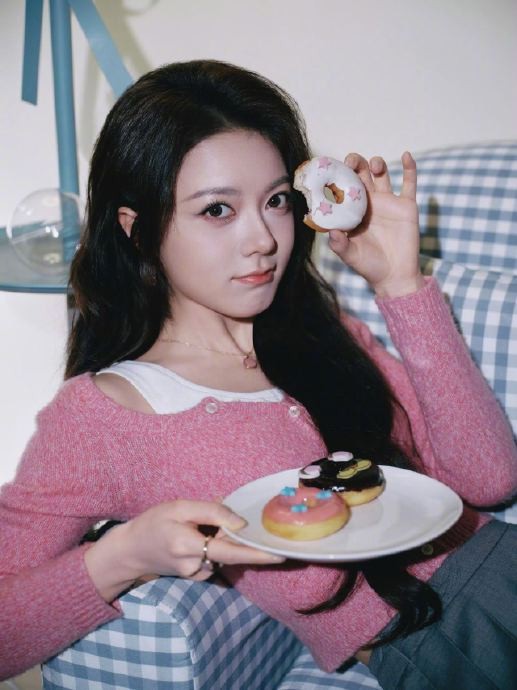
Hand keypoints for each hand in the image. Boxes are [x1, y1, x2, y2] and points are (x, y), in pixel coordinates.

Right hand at [85, 499, 283, 601]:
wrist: (131, 550)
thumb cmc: (154, 523)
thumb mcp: (179, 507)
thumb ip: (212, 512)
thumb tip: (241, 523)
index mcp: (187, 545)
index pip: (230, 551)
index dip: (257, 553)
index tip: (280, 554)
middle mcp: (194, 565)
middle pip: (232, 553)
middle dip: (246, 542)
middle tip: (251, 527)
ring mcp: (196, 574)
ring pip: (224, 554)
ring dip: (226, 539)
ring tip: (204, 523)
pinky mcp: (197, 575)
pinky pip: (217, 558)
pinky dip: (217, 544)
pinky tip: (202, 533)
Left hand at [328, 152, 424, 297]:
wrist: (395, 276)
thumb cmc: (370, 266)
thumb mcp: (351, 256)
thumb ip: (340, 245)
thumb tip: (331, 232)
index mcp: (352, 211)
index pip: (342, 188)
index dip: (337, 177)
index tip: (331, 169)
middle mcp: (369, 203)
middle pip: (360, 174)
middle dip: (355, 163)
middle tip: (351, 161)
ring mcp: (388, 202)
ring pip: (382, 174)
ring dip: (377, 164)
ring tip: (375, 165)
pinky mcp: (406, 206)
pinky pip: (409, 183)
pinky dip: (410, 168)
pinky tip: (407, 155)